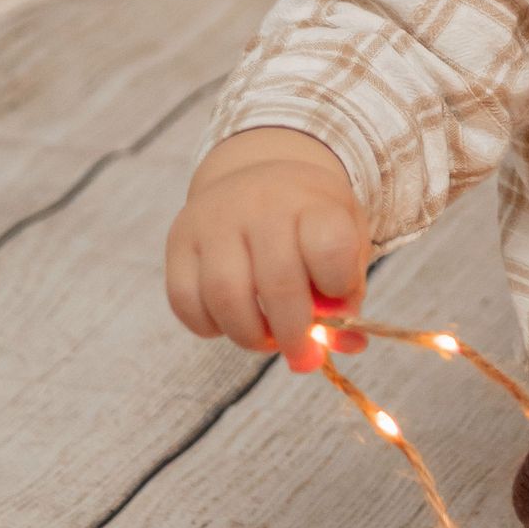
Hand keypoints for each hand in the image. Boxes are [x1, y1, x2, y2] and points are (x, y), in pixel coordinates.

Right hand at [165, 126, 369, 371]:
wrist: (258, 173)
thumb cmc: (309, 222)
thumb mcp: (346, 242)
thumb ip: (348, 296)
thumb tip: (350, 346)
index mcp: (312, 201)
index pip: (330, 247)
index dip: (338, 287)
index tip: (337, 297)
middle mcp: (260, 205)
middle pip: (277, 284)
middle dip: (293, 335)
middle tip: (302, 354)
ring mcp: (213, 220)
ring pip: (225, 297)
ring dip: (250, 336)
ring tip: (267, 338)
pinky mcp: (178, 241)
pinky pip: (185, 302)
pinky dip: (210, 327)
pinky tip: (231, 320)